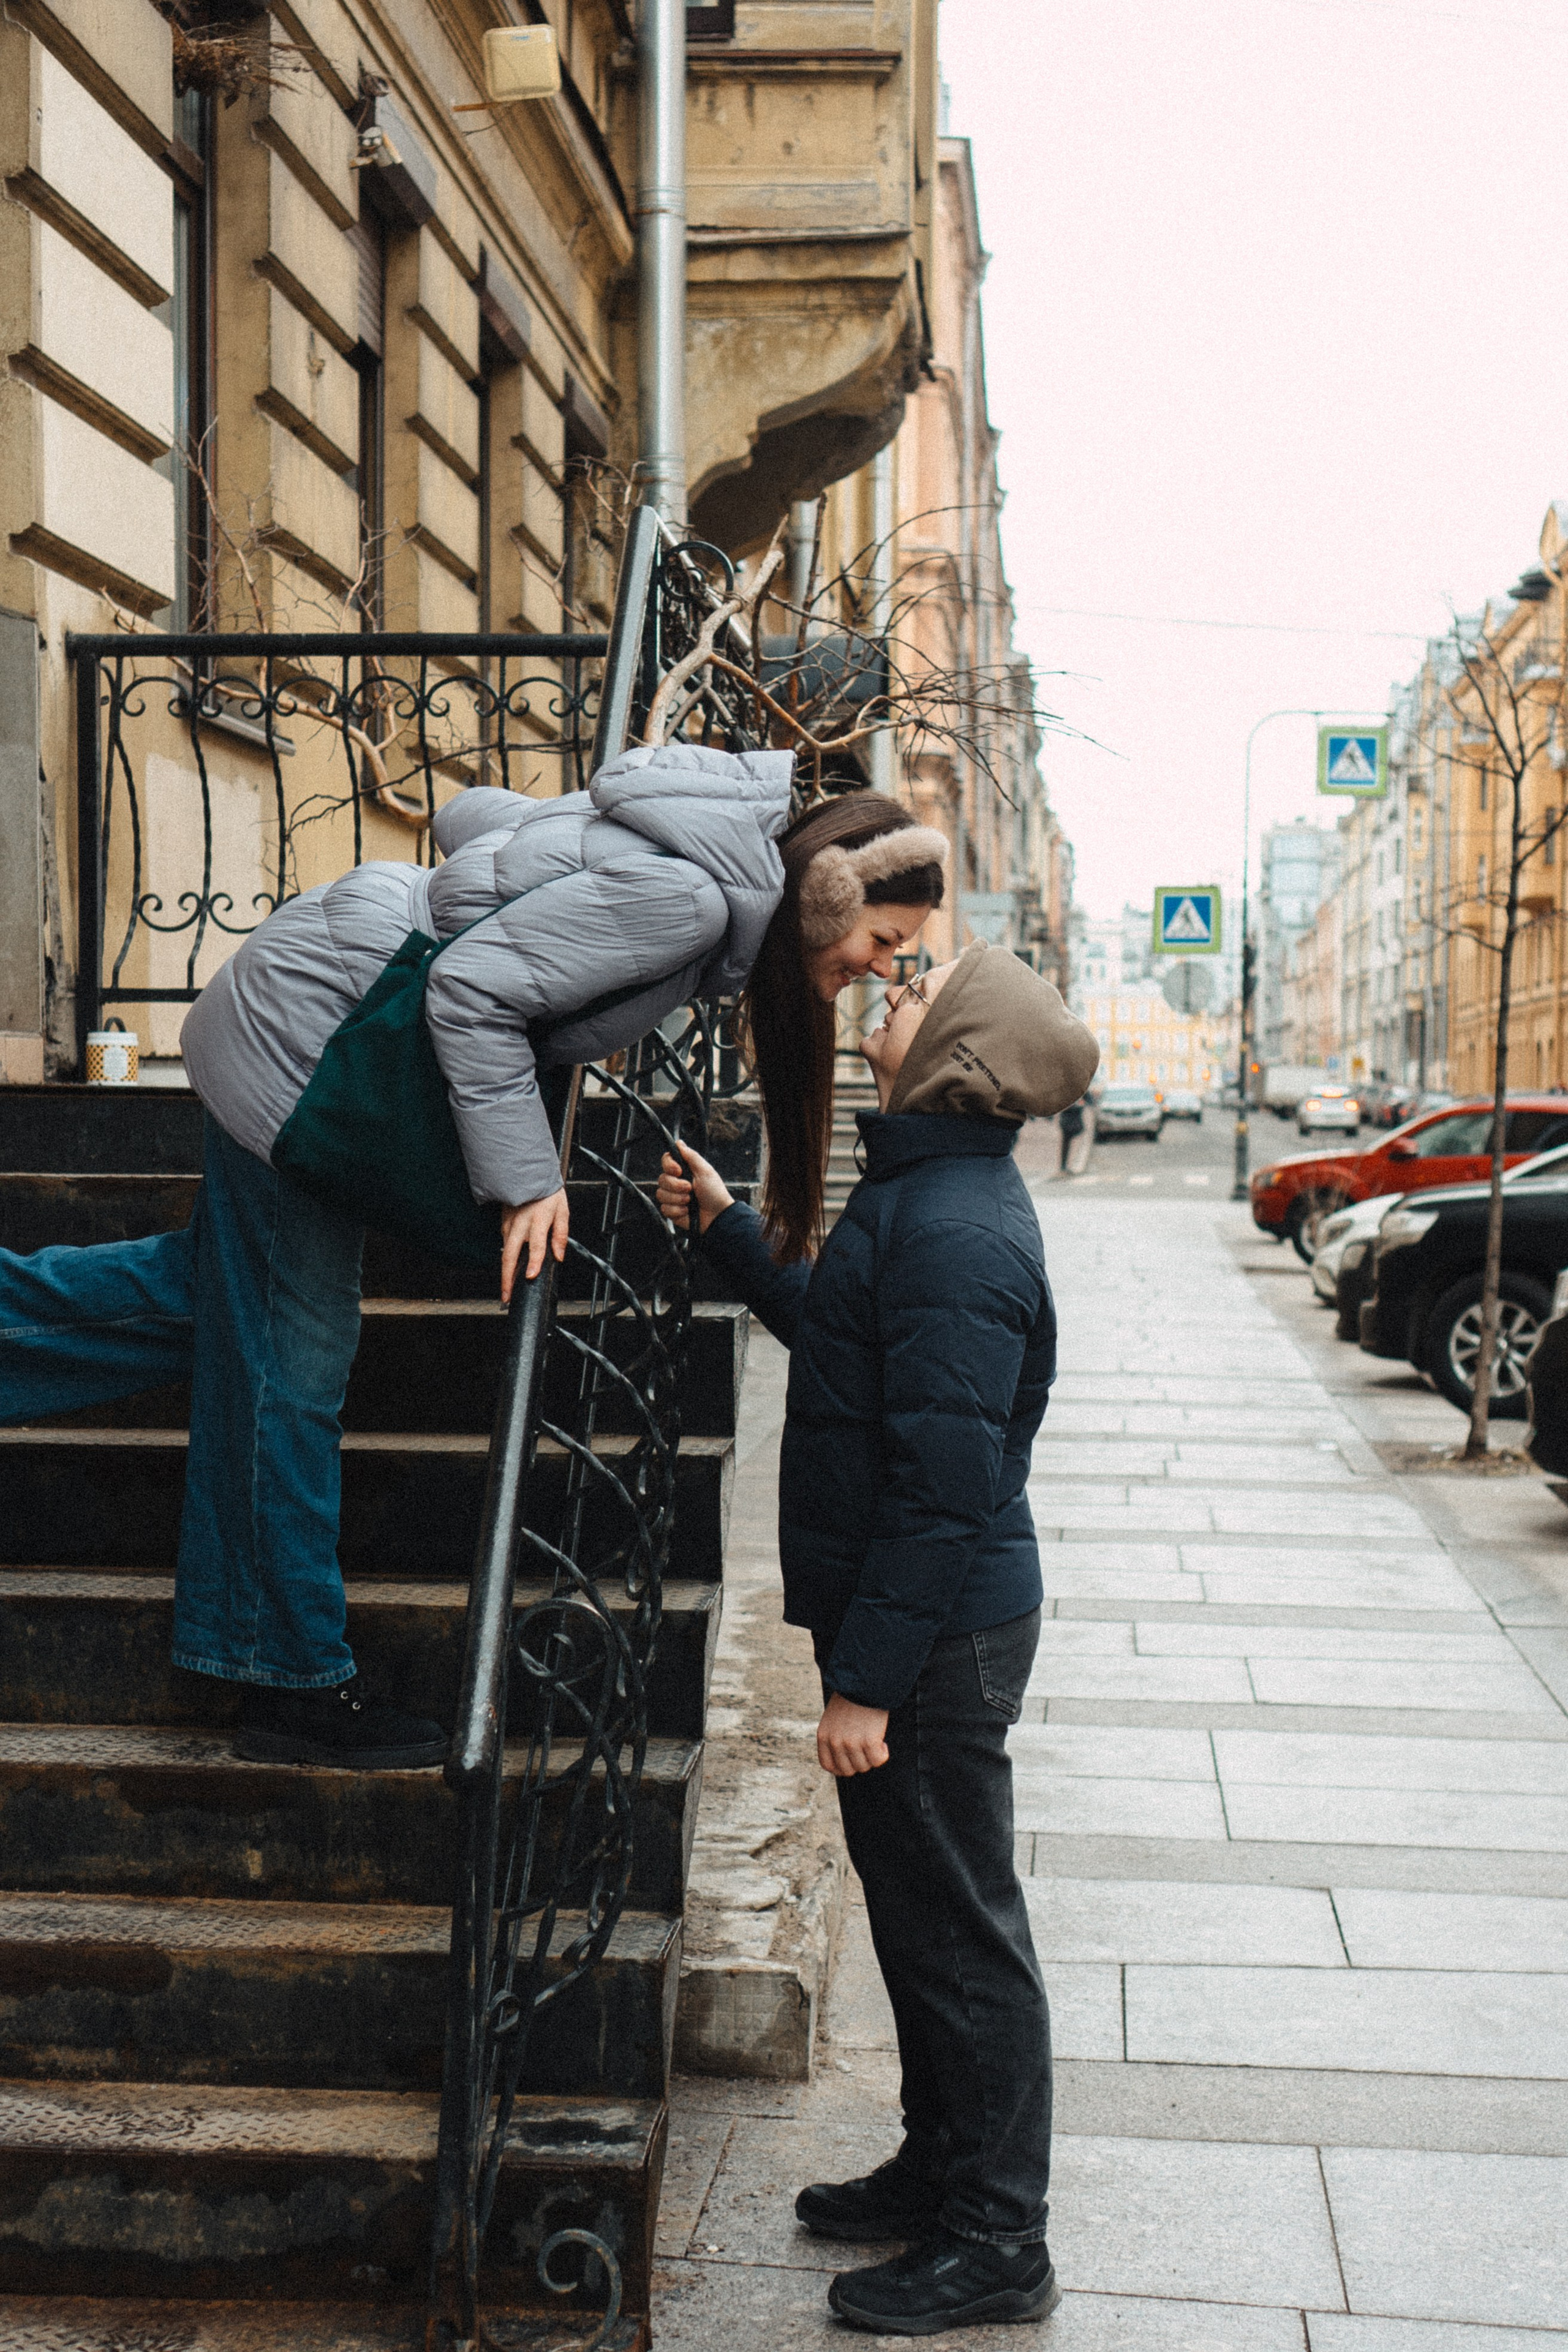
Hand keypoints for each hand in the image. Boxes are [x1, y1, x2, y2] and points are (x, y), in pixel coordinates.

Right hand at [500, 1188, 569, 1303]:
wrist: (528, 1173)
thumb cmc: (548, 1192)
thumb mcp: (562, 1210)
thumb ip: (561, 1234)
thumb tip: (559, 1256)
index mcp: (538, 1220)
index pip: (536, 1245)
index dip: (533, 1262)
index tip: (530, 1276)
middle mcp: (521, 1224)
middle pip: (510, 1255)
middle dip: (507, 1278)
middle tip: (507, 1296)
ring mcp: (509, 1223)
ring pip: (504, 1251)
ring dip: (504, 1271)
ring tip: (506, 1289)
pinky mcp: (503, 1222)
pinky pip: (504, 1242)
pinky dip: (506, 1256)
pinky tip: (508, 1267)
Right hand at [655, 1141, 733, 1235]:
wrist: (718, 1216)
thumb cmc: (715, 1192)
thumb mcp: (705, 1171)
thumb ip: (691, 1156)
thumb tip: (679, 1142)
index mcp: (683, 1171)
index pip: (666, 1161)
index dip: (669, 1166)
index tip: (679, 1171)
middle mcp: (676, 1183)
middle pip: (661, 1179)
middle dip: (676, 1186)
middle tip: (690, 1189)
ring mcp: (673, 1197)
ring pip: (661, 1194)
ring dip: (678, 1199)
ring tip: (690, 1202)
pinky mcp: (671, 1211)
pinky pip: (664, 1209)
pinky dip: (677, 1211)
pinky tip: (687, 1212)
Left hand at [816, 1692, 889, 1776]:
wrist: (865, 1683)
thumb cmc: (851, 1697)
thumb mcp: (833, 1718)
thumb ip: (834, 1737)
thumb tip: (844, 1757)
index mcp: (823, 1736)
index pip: (828, 1765)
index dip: (841, 1768)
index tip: (851, 1762)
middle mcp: (835, 1742)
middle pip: (847, 1770)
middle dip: (858, 1762)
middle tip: (866, 1749)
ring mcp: (851, 1743)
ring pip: (864, 1766)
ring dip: (871, 1757)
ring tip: (874, 1741)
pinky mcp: (869, 1742)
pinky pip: (878, 1760)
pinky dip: (882, 1754)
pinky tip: (882, 1743)